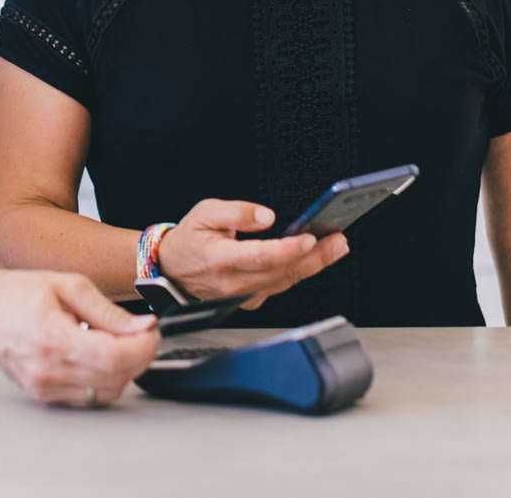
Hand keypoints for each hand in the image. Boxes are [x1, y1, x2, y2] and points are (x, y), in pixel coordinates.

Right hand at [0, 268, 159, 407]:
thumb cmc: (15, 293)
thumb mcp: (67, 286)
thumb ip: (107, 310)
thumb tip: (141, 327)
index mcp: (53, 339)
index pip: (113, 358)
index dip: (142, 348)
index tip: (150, 332)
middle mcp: (47, 370)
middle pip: (114, 379)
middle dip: (138, 358)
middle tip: (140, 335)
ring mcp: (44, 387)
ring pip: (104, 393)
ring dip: (121, 371)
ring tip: (114, 344)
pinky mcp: (43, 395)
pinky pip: (87, 397)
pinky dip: (101, 379)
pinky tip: (94, 356)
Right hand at [156, 199, 348, 308]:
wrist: (172, 269)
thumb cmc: (190, 239)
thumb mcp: (204, 212)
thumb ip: (236, 212)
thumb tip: (267, 216)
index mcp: (220, 259)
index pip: (260, 257)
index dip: (287, 250)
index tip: (310, 239)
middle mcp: (234, 282)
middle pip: (281, 273)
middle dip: (315, 258)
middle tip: (338, 242)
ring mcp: (243, 295)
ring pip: (285, 283)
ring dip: (314, 266)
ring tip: (336, 247)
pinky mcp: (250, 299)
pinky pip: (279, 287)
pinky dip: (299, 273)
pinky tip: (315, 259)